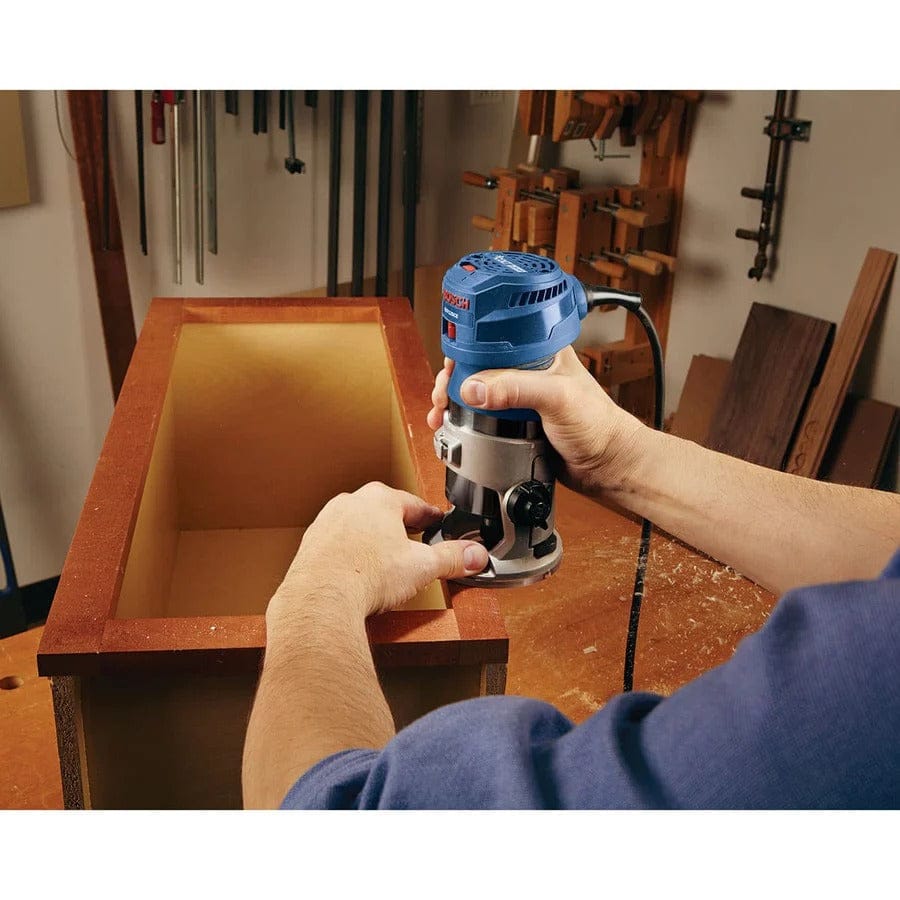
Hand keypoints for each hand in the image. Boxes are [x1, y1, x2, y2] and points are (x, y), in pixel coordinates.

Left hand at [269, 482, 489, 620]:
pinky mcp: (312, 544)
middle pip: (385, 512)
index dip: (430, 517)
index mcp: (380, 499)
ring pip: (359, 526)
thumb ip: (452, 558)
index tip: (436, 522)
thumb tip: (475, 555)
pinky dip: (351, 554)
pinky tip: (358, 573)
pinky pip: (339, 544)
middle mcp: (351, 504)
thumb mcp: (422, 566)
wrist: (320, 597)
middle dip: (401, 528)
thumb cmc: (365, 575)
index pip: (415, 504)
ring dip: (373, 540)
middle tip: (414, 545)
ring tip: (385, 563)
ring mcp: (328, 522)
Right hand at [427, 348, 646, 496]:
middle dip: (452, 378)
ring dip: (454, 401)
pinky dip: (464, 420)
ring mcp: (519, 397)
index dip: (466, 346)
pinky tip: (456, 426)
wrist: (606, 465)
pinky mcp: (514, 422)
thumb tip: (474, 387)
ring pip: (476, 391)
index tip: (450, 362)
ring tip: (443, 413)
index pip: (492, 336)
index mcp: (538, 350)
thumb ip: (516, 388)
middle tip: (443, 394)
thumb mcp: (557, 397)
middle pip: (476, 364)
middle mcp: (526, 370)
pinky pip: (482, 416)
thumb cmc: (598, 424)